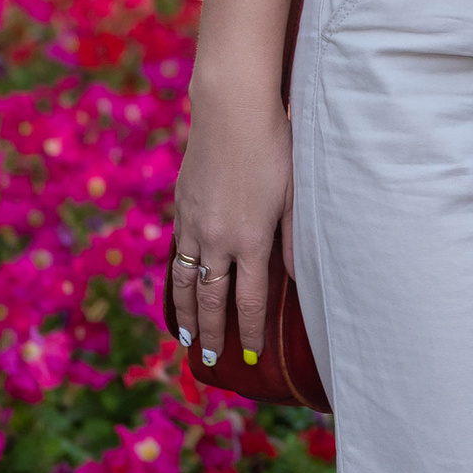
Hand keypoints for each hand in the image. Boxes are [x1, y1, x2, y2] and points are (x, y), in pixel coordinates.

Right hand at [167, 91, 291, 369]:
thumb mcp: (294, 196)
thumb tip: (297, 280)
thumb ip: (295, 241)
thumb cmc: (275, 148)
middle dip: (211, 334)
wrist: (231, 112)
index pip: (248, 301)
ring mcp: (194, 225)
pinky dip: (175, 279)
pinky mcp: (181, 208)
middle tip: (208, 361)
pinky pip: (175, 253)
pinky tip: (178, 289)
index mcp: (251, 240)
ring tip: (187, 339)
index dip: (247, 332)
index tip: (246, 357)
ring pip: (185, 281)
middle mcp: (218, 239)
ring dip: (186, 314)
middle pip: (211, 299)